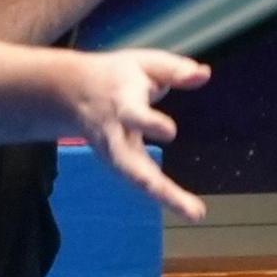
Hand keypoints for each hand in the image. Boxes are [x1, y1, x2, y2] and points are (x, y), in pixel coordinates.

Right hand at [61, 47, 210, 221]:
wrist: (71, 92)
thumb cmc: (118, 75)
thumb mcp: (143, 63)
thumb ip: (174, 70)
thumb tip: (204, 75)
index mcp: (121, 103)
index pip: (132, 115)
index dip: (148, 123)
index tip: (169, 132)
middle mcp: (115, 134)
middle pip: (130, 163)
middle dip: (155, 184)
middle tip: (184, 200)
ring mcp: (114, 154)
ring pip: (136, 179)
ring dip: (165, 197)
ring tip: (194, 213)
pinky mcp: (118, 164)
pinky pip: (140, 182)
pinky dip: (163, 196)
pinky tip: (188, 208)